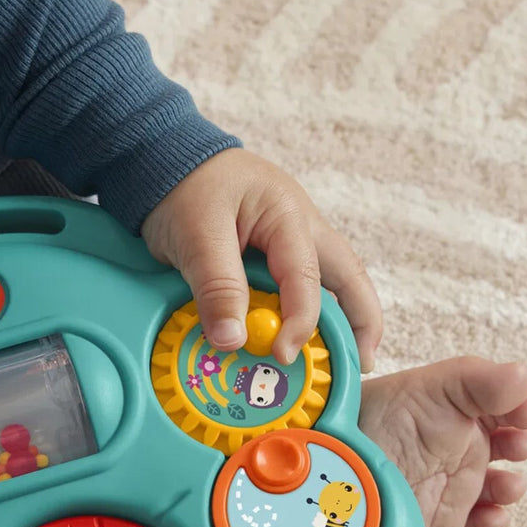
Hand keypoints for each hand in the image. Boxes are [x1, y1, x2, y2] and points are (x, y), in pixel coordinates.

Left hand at [140, 147, 381, 370]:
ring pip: (330, 281)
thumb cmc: (183, 187)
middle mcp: (301, 227)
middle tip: (362, 365)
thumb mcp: (196, 235)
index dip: (299, 322)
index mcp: (288, 215)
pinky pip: (299, 285)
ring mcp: (291, 239)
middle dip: (362, 322)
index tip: (281, 355)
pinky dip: (306, 312)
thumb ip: (216, 286)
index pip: (305, 278)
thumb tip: (233, 340)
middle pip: (347, 277)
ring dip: (341, 319)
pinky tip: (304, 338)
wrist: (164, 162)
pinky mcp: (273, 253)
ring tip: (345, 361)